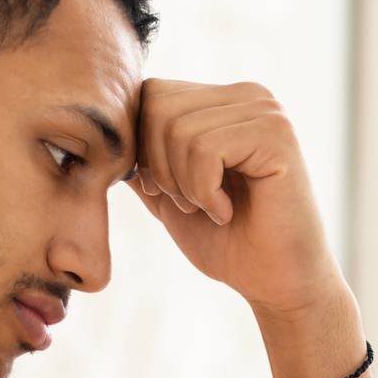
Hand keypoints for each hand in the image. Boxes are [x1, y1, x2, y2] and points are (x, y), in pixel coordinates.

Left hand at [128, 79, 343, 319]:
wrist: (276, 284)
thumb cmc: (229, 243)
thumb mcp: (170, 196)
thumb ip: (143, 162)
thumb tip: (101, 136)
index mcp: (224, 102)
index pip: (152, 93)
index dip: (144, 149)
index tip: (172, 193)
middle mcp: (248, 95)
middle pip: (158, 104)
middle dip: (160, 167)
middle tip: (191, 204)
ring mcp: (266, 111)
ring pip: (178, 129)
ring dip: (185, 185)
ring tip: (212, 209)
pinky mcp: (276, 134)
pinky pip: (205, 148)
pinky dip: (205, 191)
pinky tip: (228, 211)